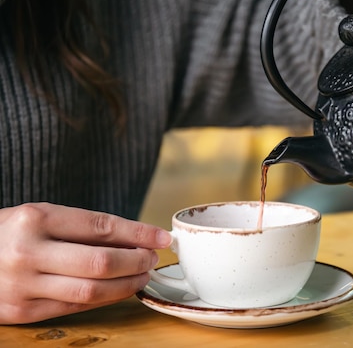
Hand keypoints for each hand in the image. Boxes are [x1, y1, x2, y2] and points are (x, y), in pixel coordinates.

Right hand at [0, 203, 171, 323]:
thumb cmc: (9, 233)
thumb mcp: (39, 216)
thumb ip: (81, 227)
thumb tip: (135, 238)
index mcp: (35, 219)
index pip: (101, 227)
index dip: (138, 233)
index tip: (161, 236)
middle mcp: (28, 252)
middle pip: (101, 261)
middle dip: (136, 260)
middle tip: (153, 257)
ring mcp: (23, 285)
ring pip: (91, 289)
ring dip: (126, 283)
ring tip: (142, 274)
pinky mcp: (21, 312)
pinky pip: (75, 306)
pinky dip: (104, 298)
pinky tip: (120, 289)